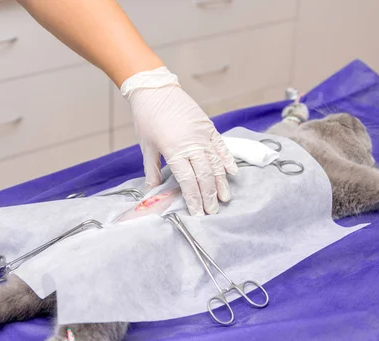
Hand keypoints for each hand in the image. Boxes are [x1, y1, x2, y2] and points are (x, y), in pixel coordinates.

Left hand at [122, 67, 237, 215]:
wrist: (154, 89)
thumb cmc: (146, 118)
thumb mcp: (146, 147)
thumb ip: (152, 171)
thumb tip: (151, 192)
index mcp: (174, 150)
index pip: (188, 181)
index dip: (193, 199)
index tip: (197, 213)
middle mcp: (191, 144)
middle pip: (204, 175)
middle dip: (209, 196)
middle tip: (212, 211)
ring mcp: (202, 134)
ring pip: (216, 163)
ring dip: (221, 182)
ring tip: (224, 198)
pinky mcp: (208, 126)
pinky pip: (221, 146)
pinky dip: (227, 159)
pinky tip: (232, 172)